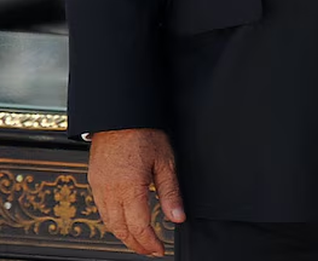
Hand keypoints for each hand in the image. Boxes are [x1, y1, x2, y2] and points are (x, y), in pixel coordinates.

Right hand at [88, 128, 185, 256]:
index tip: (160, 250)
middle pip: (121, 230)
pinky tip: (124, 220)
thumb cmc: (144, 132)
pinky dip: (113, 221)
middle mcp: (110, 192)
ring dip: (123, 235)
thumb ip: (170, 192)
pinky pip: (101, 209)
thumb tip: (178, 217)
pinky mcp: (94, 181)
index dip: (150, 243)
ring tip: (139, 240)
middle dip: (136, 244)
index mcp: (129, 188)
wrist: (120, 114)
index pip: (139, 227)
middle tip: (150, 250)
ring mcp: (99, 187)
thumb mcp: (165, 161)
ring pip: (108, 222)